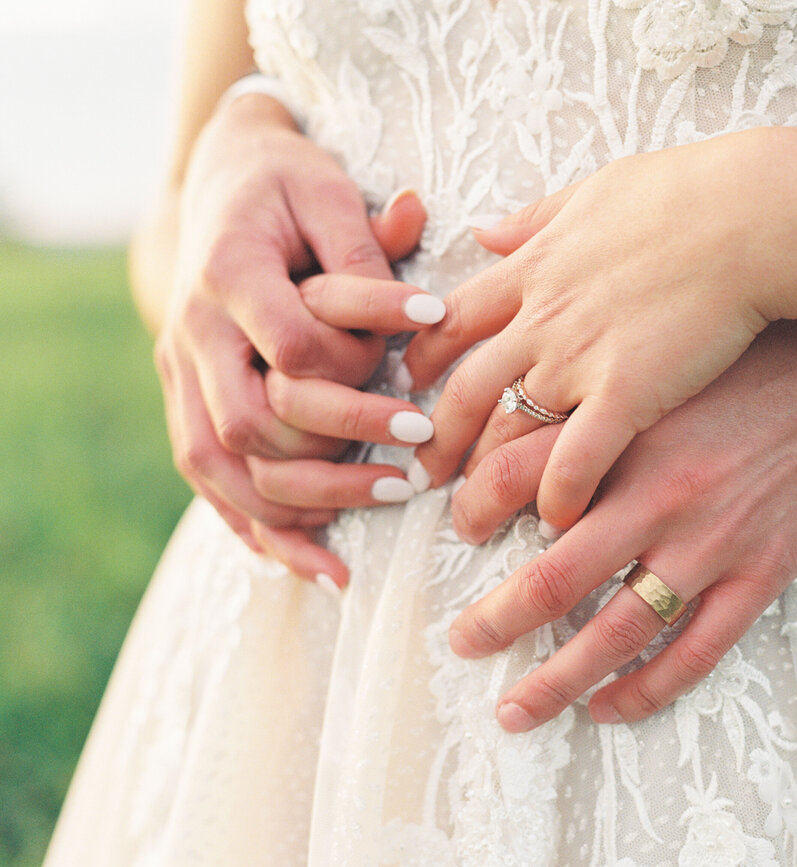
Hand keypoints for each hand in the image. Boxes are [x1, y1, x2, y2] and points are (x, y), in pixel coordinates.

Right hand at [155, 94, 439, 580]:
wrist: (219, 180)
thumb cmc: (287, 183)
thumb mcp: (329, 189)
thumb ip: (369, 244)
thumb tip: (426, 306)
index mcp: (228, 270)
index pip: (290, 345)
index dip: (359, 370)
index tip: (423, 387)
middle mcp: (192, 329)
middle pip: (250, 420)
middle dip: (338, 450)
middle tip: (417, 455)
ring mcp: (179, 371)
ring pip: (219, 465)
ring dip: (298, 506)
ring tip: (381, 513)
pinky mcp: (185, 398)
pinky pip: (207, 478)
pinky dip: (255, 526)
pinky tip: (309, 562)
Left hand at [407, 131, 789, 530]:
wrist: (747, 216)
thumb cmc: (686, 194)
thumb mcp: (593, 192)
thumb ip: (535, 219)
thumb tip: (487, 228)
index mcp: (534, 269)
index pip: (455, 319)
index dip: (427, 357)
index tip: (416, 386)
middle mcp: (542, 318)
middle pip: (468, 387)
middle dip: (441, 435)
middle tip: (426, 472)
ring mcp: (579, 358)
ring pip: (508, 430)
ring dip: (487, 477)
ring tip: (478, 514)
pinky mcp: (625, 393)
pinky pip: (574, 461)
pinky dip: (556, 496)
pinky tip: (553, 522)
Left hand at [445, 320, 796, 729]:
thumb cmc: (760, 352)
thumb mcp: (665, 347)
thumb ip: (591, 366)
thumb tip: (524, 361)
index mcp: (626, 430)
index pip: (517, 476)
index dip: (472, 508)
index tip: (460, 528)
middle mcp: (658, 492)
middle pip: (554, 576)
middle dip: (497, 622)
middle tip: (462, 644)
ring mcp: (713, 540)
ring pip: (619, 630)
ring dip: (558, 679)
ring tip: (517, 709)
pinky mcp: (763, 571)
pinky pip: (697, 649)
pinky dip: (649, 688)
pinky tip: (612, 707)